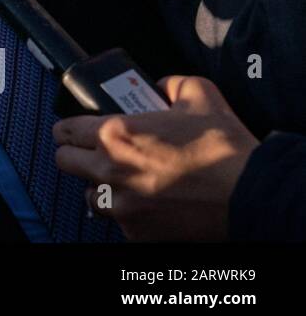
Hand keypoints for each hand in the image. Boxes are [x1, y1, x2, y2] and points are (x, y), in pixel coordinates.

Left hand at [52, 75, 259, 241]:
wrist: (250, 194)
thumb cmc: (222, 145)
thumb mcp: (198, 93)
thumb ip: (169, 84)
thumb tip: (158, 87)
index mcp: (114, 134)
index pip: (64, 130)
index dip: (69, 128)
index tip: (76, 130)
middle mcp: (109, 170)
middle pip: (65, 162)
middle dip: (76, 154)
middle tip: (96, 152)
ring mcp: (121, 205)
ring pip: (90, 195)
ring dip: (101, 186)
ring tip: (125, 180)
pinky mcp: (136, 232)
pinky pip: (119, 221)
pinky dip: (129, 213)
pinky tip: (150, 202)